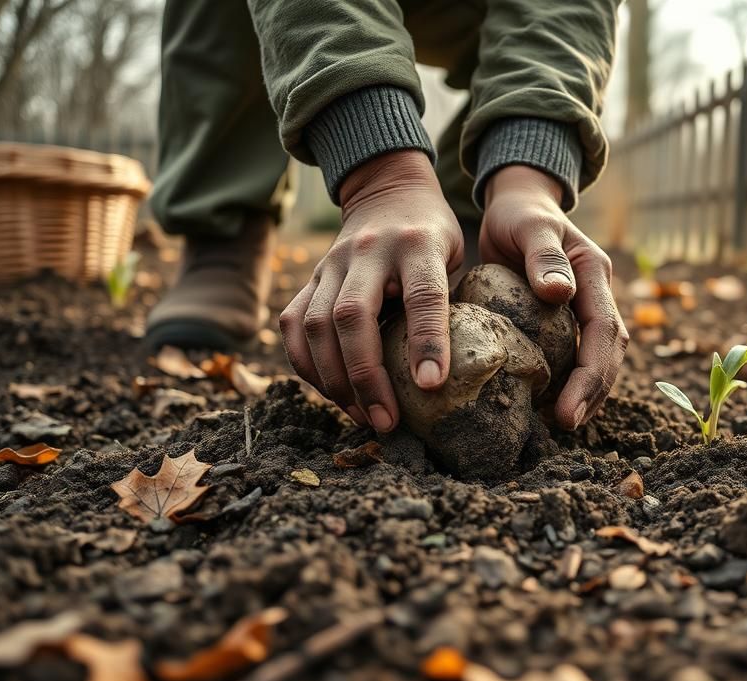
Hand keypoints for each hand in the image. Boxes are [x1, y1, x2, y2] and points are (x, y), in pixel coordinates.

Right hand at [280, 150, 462, 430]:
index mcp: (418, 245)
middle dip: (366, 376)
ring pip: (316, 324)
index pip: (422, 296)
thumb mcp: (453, 256)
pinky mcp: (310, 277)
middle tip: (386, 421)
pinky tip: (332, 392)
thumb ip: (446, 302)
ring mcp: (332, 262)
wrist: (387, 192)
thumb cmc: (432, 236)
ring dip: (335, 379)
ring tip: (362, 415)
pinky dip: (307, 365)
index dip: (428, 340)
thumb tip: (444, 374)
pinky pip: (294, 325)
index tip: (432, 385)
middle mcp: (369, 252)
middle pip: (353, 315)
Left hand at [480, 165, 628, 429]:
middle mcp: (598, 293)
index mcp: (595, 272)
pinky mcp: (569, 317)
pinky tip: (549, 402)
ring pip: (599, 357)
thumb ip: (544, 256)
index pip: (604, 331)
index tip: (569, 410)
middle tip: (565, 424)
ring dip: (587, 392)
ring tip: (563, 422)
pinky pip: (576, 353)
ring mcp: (587, 306)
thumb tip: (559, 293)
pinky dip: (569, 380)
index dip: (591, 375)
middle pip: (609, 352)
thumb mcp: (530, 226)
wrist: (519, 202)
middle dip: (593, 392)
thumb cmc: (520, 213)